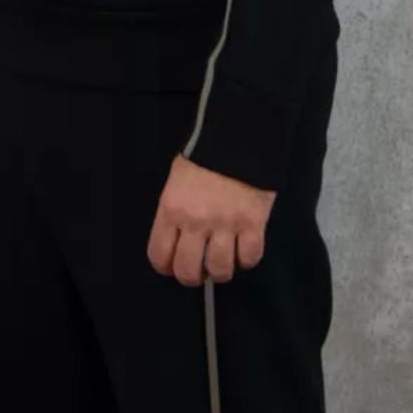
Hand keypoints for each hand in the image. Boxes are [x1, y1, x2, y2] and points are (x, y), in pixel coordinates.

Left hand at [146, 153, 275, 285]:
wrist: (239, 136)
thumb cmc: (205, 156)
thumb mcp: (177, 180)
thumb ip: (175, 211)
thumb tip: (179, 239)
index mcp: (171, 209)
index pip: (159, 255)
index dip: (166, 267)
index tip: (174, 265)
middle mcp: (195, 221)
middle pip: (188, 271)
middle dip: (193, 277)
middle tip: (200, 269)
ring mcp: (225, 224)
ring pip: (220, 270)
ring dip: (220, 271)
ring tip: (223, 261)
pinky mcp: (253, 224)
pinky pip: (249, 258)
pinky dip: (246, 260)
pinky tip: (243, 250)